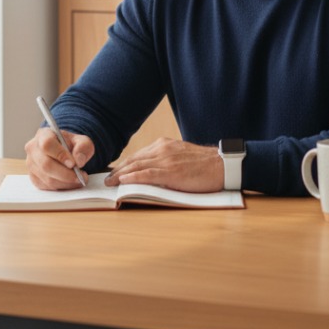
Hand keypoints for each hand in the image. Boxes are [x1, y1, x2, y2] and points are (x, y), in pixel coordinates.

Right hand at [25, 127, 94, 189]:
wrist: (64, 150)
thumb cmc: (71, 144)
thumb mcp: (82, 140)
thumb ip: (83, 147)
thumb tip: (79, 161)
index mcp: (43, 135)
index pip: (47, 144)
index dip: (60, 155)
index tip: (73, 164)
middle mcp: (33, 149)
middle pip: (46, 164)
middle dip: (65, 174)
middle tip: (80, 177)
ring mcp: (31, 164)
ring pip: (47, 178)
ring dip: (65, 183)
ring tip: (79, 180)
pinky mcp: (33, 177)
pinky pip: (47, 186)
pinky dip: (61, 187)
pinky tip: (70, 183)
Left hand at [105, 138, 223, 192]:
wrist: (221, 165)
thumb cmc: (204, 164)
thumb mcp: (181, 156)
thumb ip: (166, 160)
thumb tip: (151, 171)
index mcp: (164, 145)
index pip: (138, 155)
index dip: (124, 164)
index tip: (115, 172)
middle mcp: (162, 149)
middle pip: (134, 160)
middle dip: (118, 170)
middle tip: (107, 179)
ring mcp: (166, 160)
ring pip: (137, 166)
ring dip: (120, 175)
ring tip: (110, 183)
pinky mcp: (171, 172)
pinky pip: (147, 174)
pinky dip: (133, 177)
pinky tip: (123, 181)